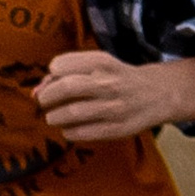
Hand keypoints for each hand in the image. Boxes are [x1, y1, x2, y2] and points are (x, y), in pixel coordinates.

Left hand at [32, 50, 194, 145]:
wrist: (157, 94)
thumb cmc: (118, 78)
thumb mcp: (100, 64)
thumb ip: (68, 72)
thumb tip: (37, 90)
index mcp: (102, 62)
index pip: (61, 65)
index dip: (51, 73)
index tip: (54, 78)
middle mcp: (109, 83)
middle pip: (66, 88)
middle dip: (47, 96)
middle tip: (44, 101)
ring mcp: (114, 107)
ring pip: (72, 113)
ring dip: (55, 117)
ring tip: (54, 117)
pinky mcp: (117, 129)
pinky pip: (82, 133)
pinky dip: (68, 132)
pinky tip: (69, 128)